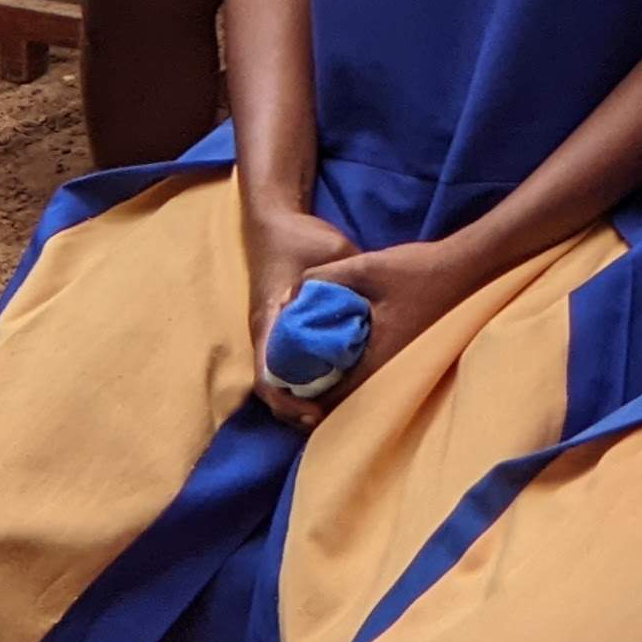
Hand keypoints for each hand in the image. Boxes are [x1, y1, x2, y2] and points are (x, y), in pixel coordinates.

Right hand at [244, 202, 351, 428]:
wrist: (274, 221)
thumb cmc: (299, 237)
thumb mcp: (331, 253)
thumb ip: (348, 282)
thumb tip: (376, 308)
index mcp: (270, 318)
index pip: (268, 373)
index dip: (287, 399)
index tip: (314, 412)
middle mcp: (265, 330)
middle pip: (272, 384)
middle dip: (294, 408)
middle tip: (326, 421)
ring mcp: (270, 329)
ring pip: (279, 375)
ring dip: (298, 396)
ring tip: (329, 412)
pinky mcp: (280, 325)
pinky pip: (287, 360)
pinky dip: (302, 377)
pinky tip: (329, 384)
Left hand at [290, 236, 481, 405]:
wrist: (468, 266)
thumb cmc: (420, 269)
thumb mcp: (365, 267)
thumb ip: (324, 277)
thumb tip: (292, 294)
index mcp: (377, 359)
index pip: (330, 398)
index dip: (303, 390)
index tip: (285, 371)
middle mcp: (390, 370)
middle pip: (342, 394)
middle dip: (317, 381)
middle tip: (294, 360)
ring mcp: (402, 363)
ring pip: (358, 382)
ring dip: (336, 370)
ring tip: (314, 349)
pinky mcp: (408, 351)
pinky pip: (372, 367)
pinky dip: (354, 360)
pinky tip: (345, 338)